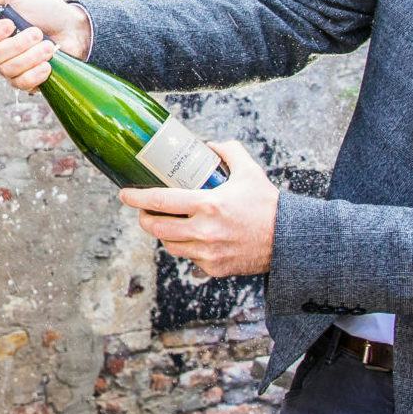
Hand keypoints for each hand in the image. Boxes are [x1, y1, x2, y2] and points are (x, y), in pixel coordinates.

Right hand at [0, 0, 92, 91]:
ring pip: (9, 70)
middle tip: (38, 32)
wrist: (71, 27)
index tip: (10, 25)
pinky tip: (47, 64)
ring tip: (49, 46)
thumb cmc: (44, 10)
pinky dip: (35, 74)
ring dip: (32, 56)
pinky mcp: (24, 80)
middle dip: (18, 44)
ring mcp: (8, 68)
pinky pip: (21, 84)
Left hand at [118, 140, 278, 277]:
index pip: (160, 201)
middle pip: (156, 229)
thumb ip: (228, 152)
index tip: (124, 194)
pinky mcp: (214, 268)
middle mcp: (204, 231)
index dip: (137, 198)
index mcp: (208, 205)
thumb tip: (208, 145)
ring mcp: (208, 253)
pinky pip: (188, 258)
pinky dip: (186, 248)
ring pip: (169, 246)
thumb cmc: (267, 205)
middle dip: (144, 219)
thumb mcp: (249, 171)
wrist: (289, 240)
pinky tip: (191, 237)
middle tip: (144, 212)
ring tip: (167, 223)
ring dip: (163, 234)